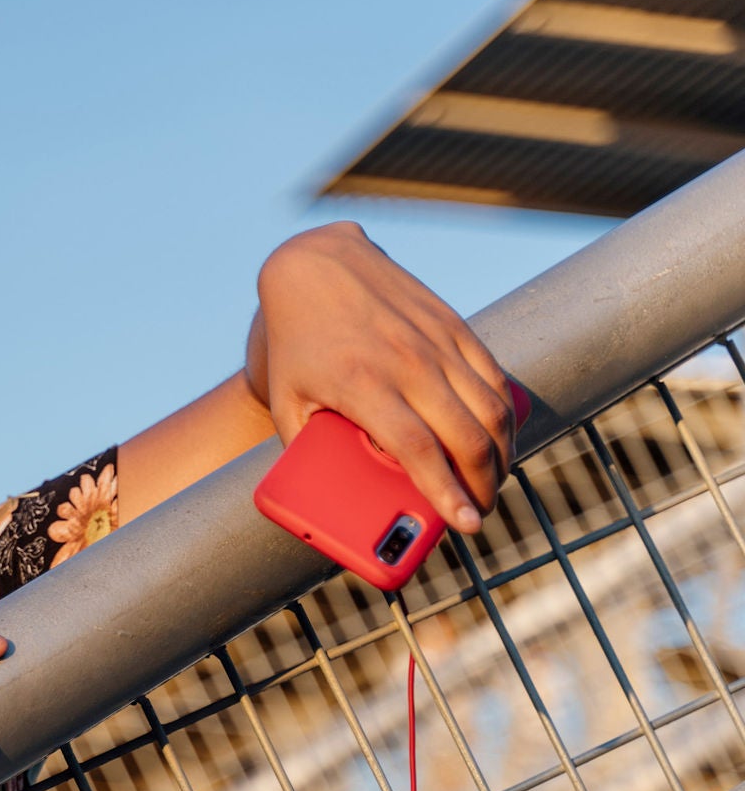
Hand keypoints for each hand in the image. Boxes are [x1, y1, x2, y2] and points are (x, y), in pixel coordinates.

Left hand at [248, 221, 516, 532]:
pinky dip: (504, 415)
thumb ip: (308, 448)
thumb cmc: (298, 344)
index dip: (445, 491)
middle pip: (467, 437)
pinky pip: (494, 378)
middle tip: (479, 511)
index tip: (466, 523)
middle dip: (483, 484)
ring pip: (491, 410)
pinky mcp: (454, 326)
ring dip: (501, 454)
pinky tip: (499, 438)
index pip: (417, 450)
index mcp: (363, 386)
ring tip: (491, 481)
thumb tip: (333, 495)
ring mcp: (436, 342)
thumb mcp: (286, 400)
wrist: (315, 267)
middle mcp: (407, 363)